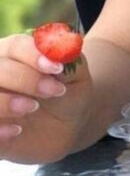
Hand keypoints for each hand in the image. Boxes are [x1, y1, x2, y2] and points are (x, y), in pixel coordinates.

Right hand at [0, 33, 92, 163]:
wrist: (68, 123)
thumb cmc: (70, 89)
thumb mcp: (76, 73)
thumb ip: (68, 57)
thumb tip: (62, 46)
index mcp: (18, 51)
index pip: (15, 46)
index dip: (33, 55)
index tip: (56, 68)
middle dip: (24, 79)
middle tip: (51, 91)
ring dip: (6, 103)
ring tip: (33, 108)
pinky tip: (17, 130)